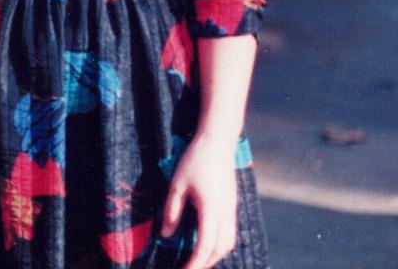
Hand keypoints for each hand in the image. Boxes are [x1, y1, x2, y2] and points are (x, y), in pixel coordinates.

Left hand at [161, 132, 239, 268]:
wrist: (218, 142)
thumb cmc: (195, 160)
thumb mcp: (177, 185)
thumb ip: (171, 211)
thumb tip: (165, 236)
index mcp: (212, 210)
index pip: (205, 247)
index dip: (194, 264)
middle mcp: (226, 214)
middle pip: (220, 249)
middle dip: (205, 263)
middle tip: (188, 268)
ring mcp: (231, 209)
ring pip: (228, 242)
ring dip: (214, 255)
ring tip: (197, 259)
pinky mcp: (232, 204)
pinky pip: (230, 232)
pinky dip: (219, 243)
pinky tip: (207, 241)